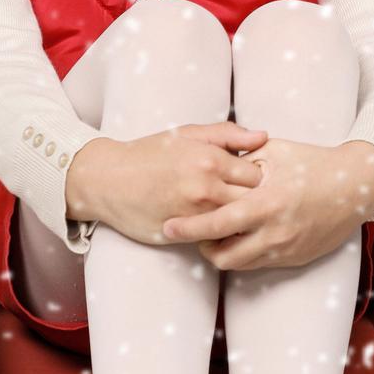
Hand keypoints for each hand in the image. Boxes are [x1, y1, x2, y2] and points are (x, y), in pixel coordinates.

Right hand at [64, 123, 265, 245]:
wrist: (108, 180)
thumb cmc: (150, 153)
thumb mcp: (188, 134)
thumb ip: (228, 134)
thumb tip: (265, 136)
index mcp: (210, 159)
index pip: (258, 175)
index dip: (259, 178)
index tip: (252, 180)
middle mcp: (206, 188)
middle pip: (253, 202)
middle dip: (256, 202)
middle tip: (254, 201)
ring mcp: (195, 214)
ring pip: (237, 224)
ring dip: (240, 221)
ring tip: (238, 215)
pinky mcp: (182, 235)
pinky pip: (215, 239)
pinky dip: (220, 234)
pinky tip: (218, 227)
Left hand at [162, 138, 373, 272]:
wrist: (356, 186)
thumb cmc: (312, 162)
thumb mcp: (274, 151)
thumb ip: (240, 158)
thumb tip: (209, 161)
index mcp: (267, 203)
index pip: (217, 224)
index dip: (188, 228)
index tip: (168, 226)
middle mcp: (276, 232)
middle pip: (222, 255)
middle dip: (200, 247)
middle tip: (190, 232)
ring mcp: (287, 249)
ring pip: (239, 264)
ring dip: (221, 252)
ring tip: (214, 233)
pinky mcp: (295, 259)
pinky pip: (259, 264)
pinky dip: (243, 253)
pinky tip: (240, 236)